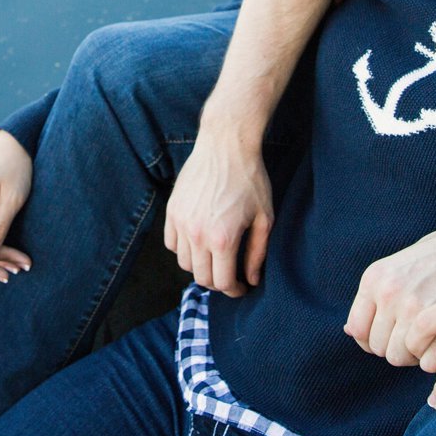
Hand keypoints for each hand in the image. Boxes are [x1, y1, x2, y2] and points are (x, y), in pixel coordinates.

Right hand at [162, 129, 273, 296]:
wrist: (226, 145)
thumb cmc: (250, 179)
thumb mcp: (264, 218)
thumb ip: (257, 253)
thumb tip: (251, 280)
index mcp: (223, 239)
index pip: (221, 283)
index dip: (234, 290)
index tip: (241, 287)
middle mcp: (197, 234)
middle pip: (201, 277)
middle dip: (218, 282)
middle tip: (230, 275)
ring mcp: (181, 222)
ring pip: (183, 262)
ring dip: (200, 266)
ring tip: (215, 257)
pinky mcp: (171, 210)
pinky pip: (171, 243)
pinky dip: (183, 249)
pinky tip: (198, 241)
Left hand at [344, 222, 435, 365]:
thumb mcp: (395, 267)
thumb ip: (373, 299)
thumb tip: (349, 332)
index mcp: (374, 279)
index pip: (357, 331)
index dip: (372, 340)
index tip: (391, 337)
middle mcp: (389, 293)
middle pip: (379, 348)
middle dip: (396, 348)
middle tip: (415, 338)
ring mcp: (414, 307)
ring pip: (400, 357)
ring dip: (414, 355)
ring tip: (429, 340)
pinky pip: (426, 360)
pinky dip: (433, 358)